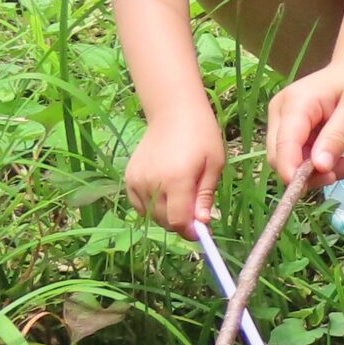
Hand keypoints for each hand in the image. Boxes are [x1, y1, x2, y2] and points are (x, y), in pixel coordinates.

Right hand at [126, 112, 226, 235]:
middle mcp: (152, 183)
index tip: (203, 231)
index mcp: (176, 180)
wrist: (173, 113)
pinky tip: (166, 194)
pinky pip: (139, 205)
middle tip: (196, 213)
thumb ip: (205, 195)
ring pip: (151, 215)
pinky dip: (152, 207)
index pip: (178, 220)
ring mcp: (137, 181)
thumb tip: (202, 223)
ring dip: (167, 215)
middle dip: (182, 223)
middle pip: (164, 220)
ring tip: (182, 197)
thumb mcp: (214, 164)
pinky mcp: (129, 178)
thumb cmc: (201, 136)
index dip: (191, 231)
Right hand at [267, 62, 343, 186]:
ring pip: (291, 162)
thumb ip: (337, 137)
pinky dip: (323, 165)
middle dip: (312, 172)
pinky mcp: (291, 132)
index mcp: (295, 103)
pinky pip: (301, 158)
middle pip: (282, 157)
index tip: (316, 184)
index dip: (293, 170)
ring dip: (322, 170)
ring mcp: (283, 123)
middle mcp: (280, 113)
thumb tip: (319, 167)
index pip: (284, 143)